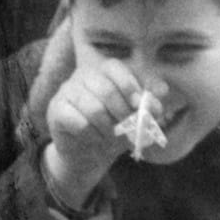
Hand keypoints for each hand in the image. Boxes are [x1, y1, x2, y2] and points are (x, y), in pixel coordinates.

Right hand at [42, 60, 162, 203]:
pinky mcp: (56, 110)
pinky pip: (79, 122)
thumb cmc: (115, 128)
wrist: (89, 152)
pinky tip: (94, 138)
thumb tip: (163, 90)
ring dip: (109, 129)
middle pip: (106, 89)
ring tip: (111, 136)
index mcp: (102, 72)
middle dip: (123, 114)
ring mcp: (66, 91)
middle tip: (130, 130)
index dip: (129, 86)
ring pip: (93, 108)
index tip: (139, 106)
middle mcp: (82, 76)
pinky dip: (93, 135)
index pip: (114, 67)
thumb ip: (150, 103)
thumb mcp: (136, 116)